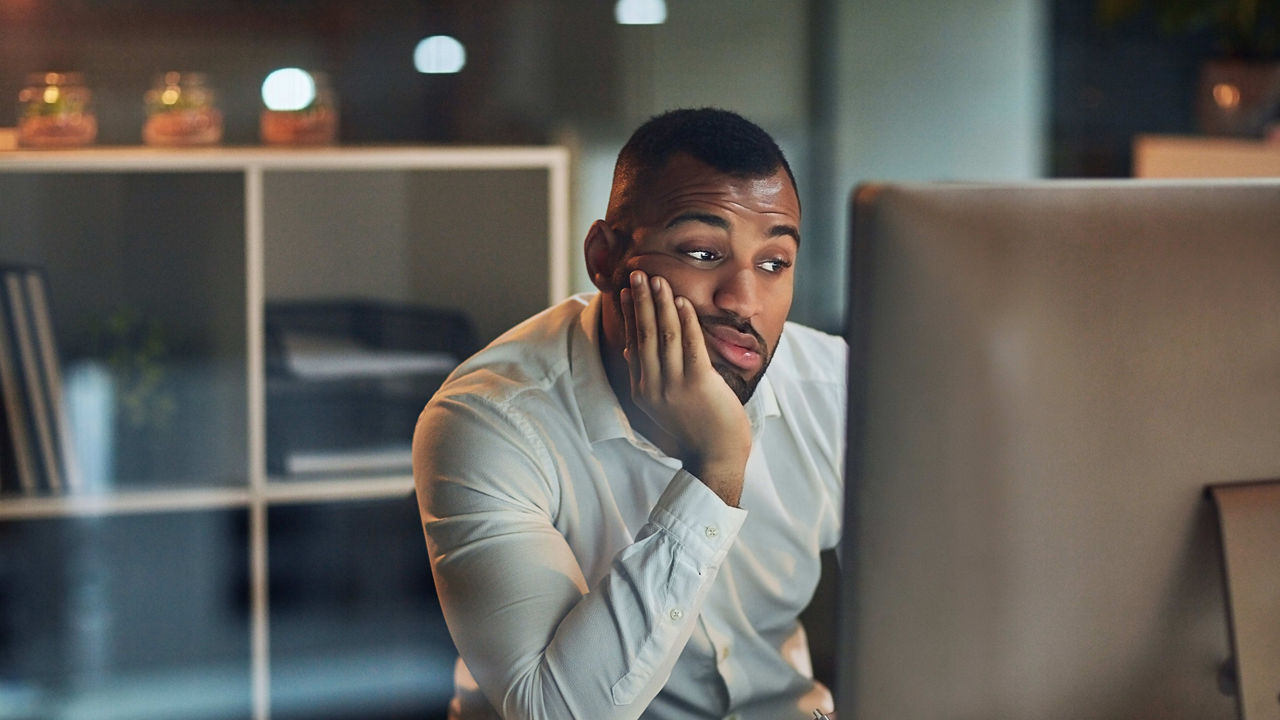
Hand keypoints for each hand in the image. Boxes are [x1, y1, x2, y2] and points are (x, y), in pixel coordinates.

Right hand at [621, 270, 751, 504]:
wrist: (716, 457)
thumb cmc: (694, 430)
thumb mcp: (661, 405)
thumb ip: (647, 378)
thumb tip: (630, 352)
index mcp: (642, 391)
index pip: (632, 343)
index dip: (629, 315)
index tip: (626, 291)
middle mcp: (652, 387)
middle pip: (643, 335)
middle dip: (640, 301)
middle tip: (637, 274)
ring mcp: (674, 386)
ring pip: (664, 336)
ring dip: (660, 304)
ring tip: (658, 280)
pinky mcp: (697, 384)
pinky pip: (689, 345)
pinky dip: (685, 320)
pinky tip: (681, 302)